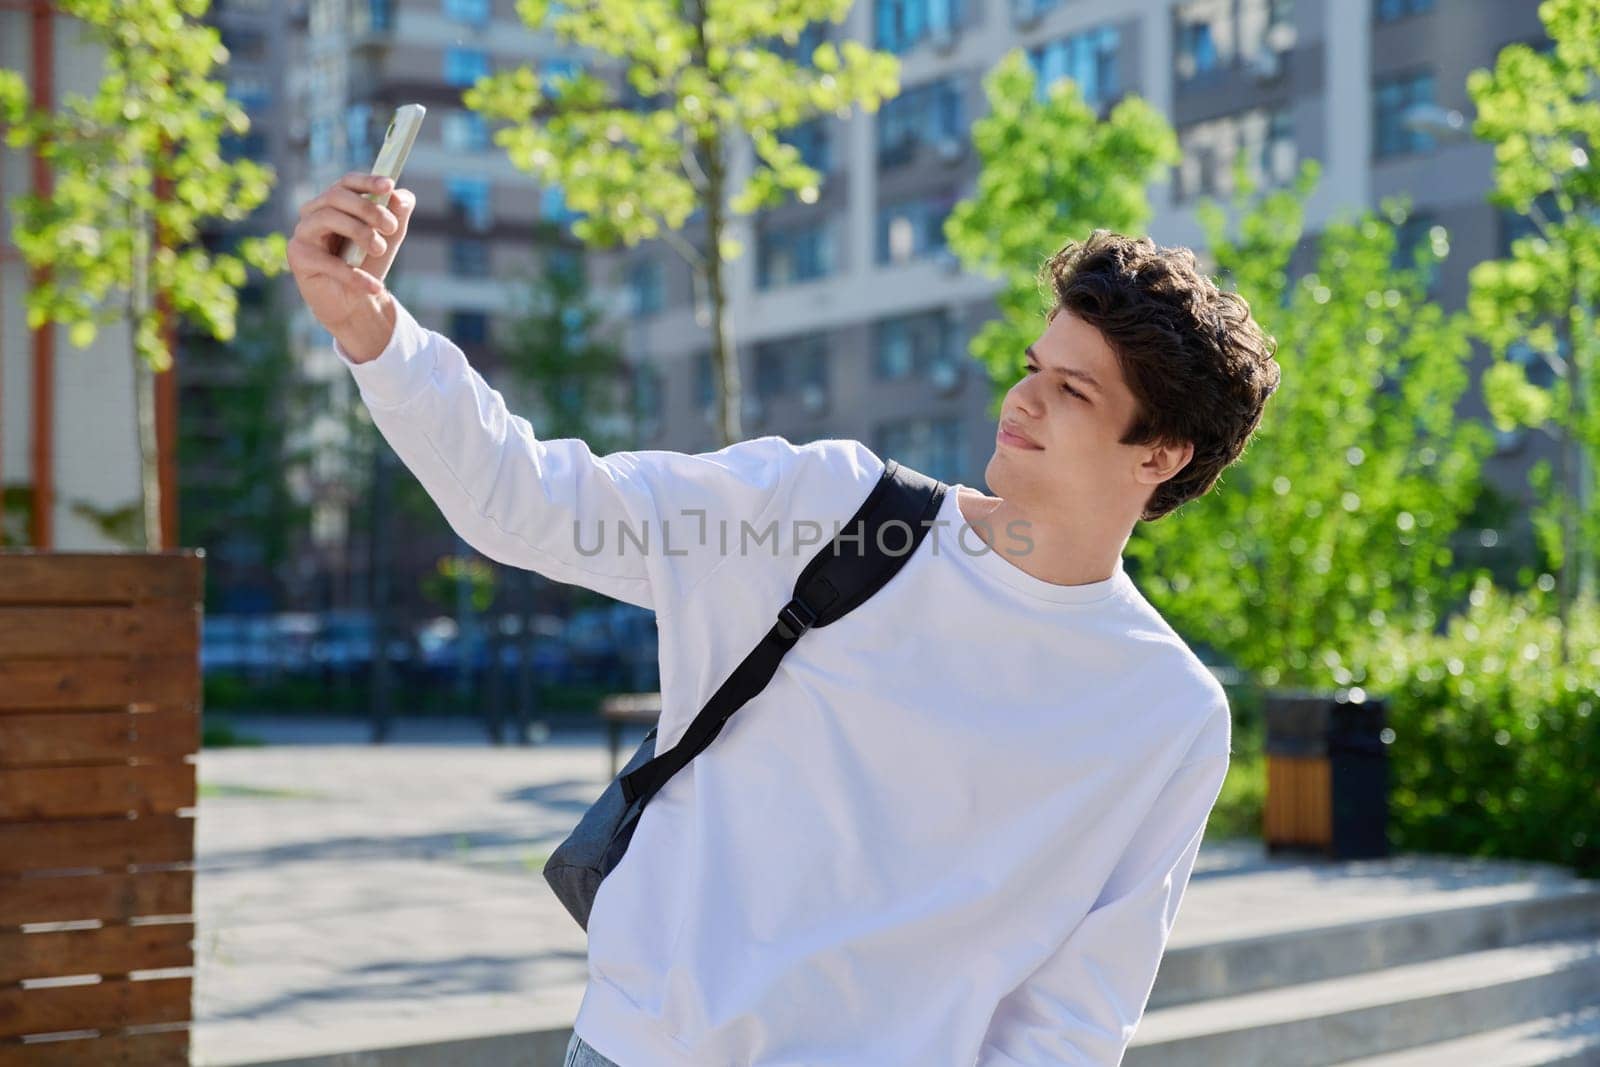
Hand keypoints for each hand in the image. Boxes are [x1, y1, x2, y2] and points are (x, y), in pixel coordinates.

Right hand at [287, 172, 415, 360]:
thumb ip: (397, 214)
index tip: (389, 186)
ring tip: (380, 250)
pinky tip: (375, 287)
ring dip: (360, 233)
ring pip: (327, 218)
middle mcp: (313, 213)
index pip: (347, 182)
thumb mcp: (389, 236)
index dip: (367, 181)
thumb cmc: (368, 263)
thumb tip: (402, 197)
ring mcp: (302, 233)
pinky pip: (328, 262)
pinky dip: (355, 275)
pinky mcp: (298, 258)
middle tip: (391, 227)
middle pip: (336, 196)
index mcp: (334, 203)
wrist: (355, 303)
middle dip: (368, 209)